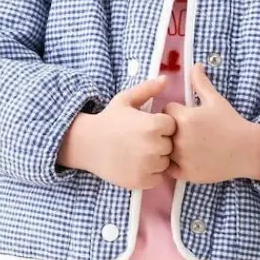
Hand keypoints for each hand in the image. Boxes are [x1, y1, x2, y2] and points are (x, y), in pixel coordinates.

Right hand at [57, 75, 176, 189]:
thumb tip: (166, 78)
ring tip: (137, 153)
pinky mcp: (142, 181)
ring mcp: (148, 165)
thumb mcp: (125, 100)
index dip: (161, 126)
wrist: (87, 144)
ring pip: (164, 163)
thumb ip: (147, 89)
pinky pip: (157, 178)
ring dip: (156, 159)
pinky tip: (136, 165)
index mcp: (154, 125)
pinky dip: (150, 174)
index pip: (172, 127)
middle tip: (140, 141)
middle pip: (170, 146)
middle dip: (160, 143)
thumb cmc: (108, 120)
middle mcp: (154, 146)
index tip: (147, 126)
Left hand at [163, 64, 259, 183]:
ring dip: (170, 147)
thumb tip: (195, 64)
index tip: (187, 115)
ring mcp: (182, 158)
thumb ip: (201, 83)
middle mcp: (180, 139)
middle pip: (162, 131)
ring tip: (188, 145)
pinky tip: (188, 157)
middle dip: (171, 130)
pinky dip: (175, 164)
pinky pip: (169, 168)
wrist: (247, 150)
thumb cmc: (231, 123)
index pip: (166, 112)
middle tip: (188, 131)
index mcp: (185, 118)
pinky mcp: (186, 173)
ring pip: (163, 150)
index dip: (175, 113)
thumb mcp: (216, 100)